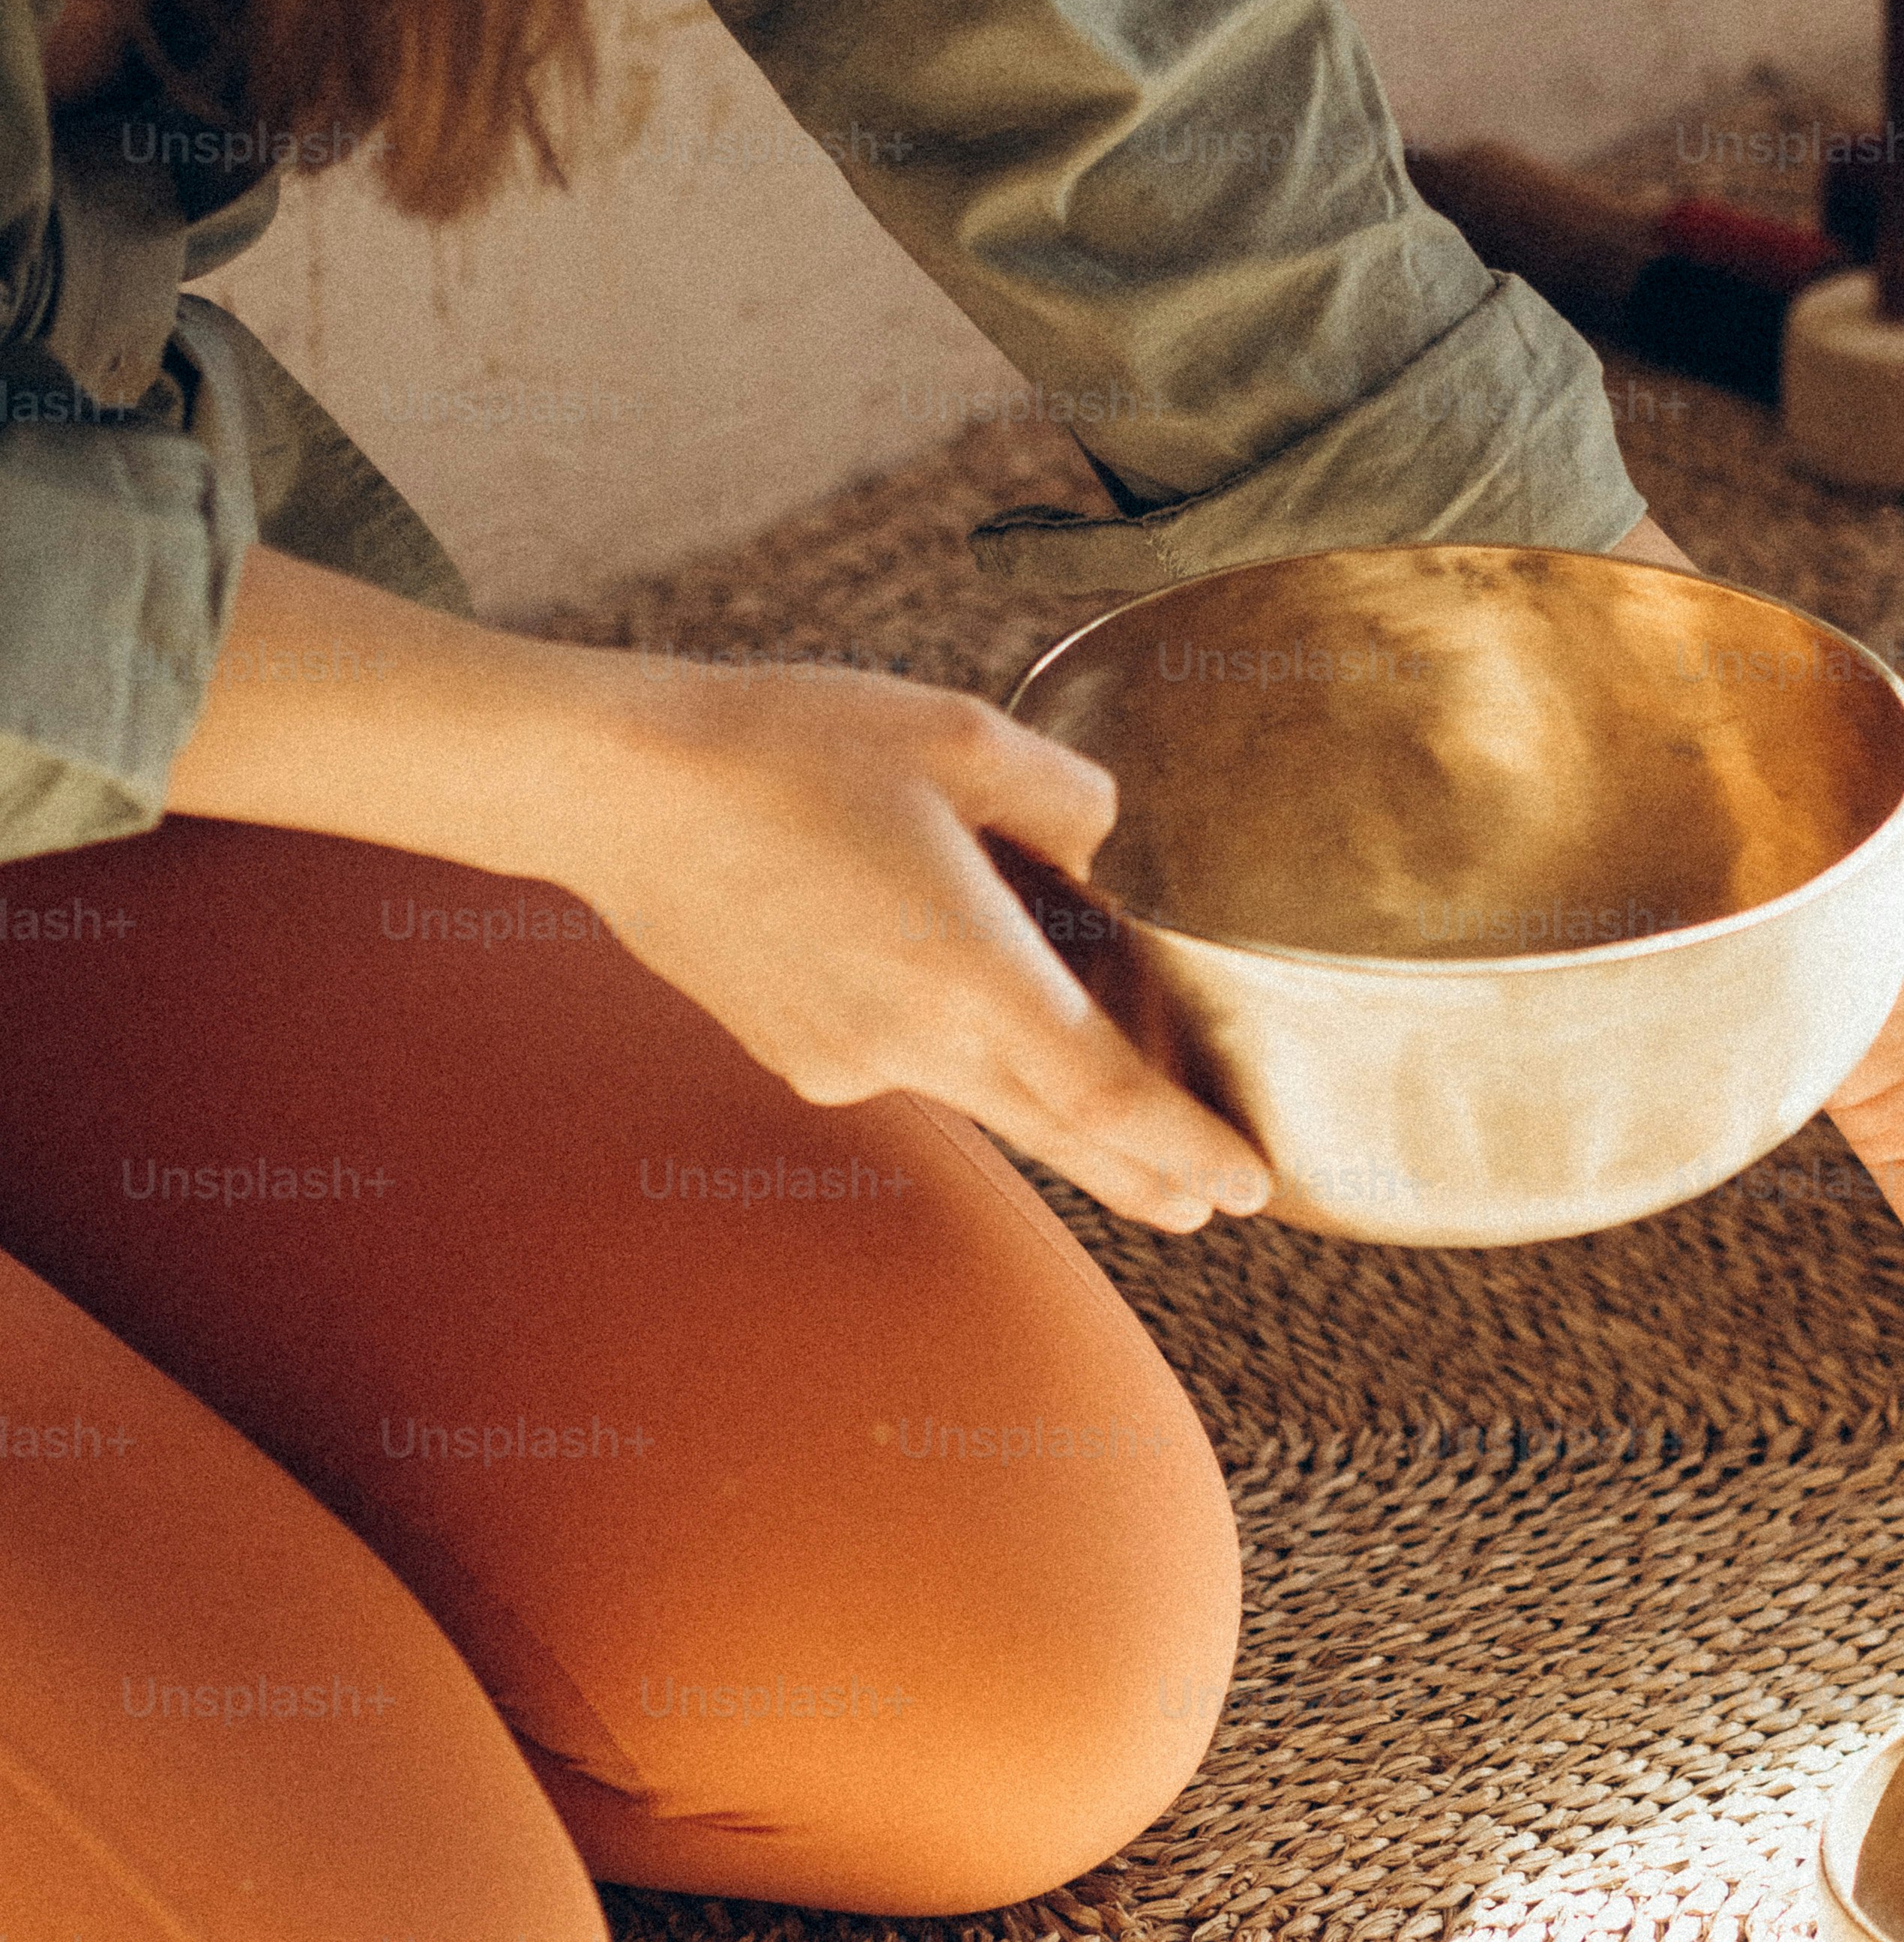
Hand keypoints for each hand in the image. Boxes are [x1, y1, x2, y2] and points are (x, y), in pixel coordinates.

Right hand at [572, 658, 1278, 1236]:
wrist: (618, 791)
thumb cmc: (787, 744)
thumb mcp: (958, 733)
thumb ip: (1063, 796)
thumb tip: (1100, 845)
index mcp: (968, 970)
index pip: (1106, 1094)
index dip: (1185, 1146)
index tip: (1247, 1185)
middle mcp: (910, 1042)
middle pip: (1057, 1128)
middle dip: (1143, 1172)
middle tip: (1209, 1208)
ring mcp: (845, 1061)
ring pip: (983, 1097)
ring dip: (1055, 1117)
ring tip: (1117, 1139)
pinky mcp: (795, 1053)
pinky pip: (902, 1058)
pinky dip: (949, 1046)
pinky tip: (941, 989)